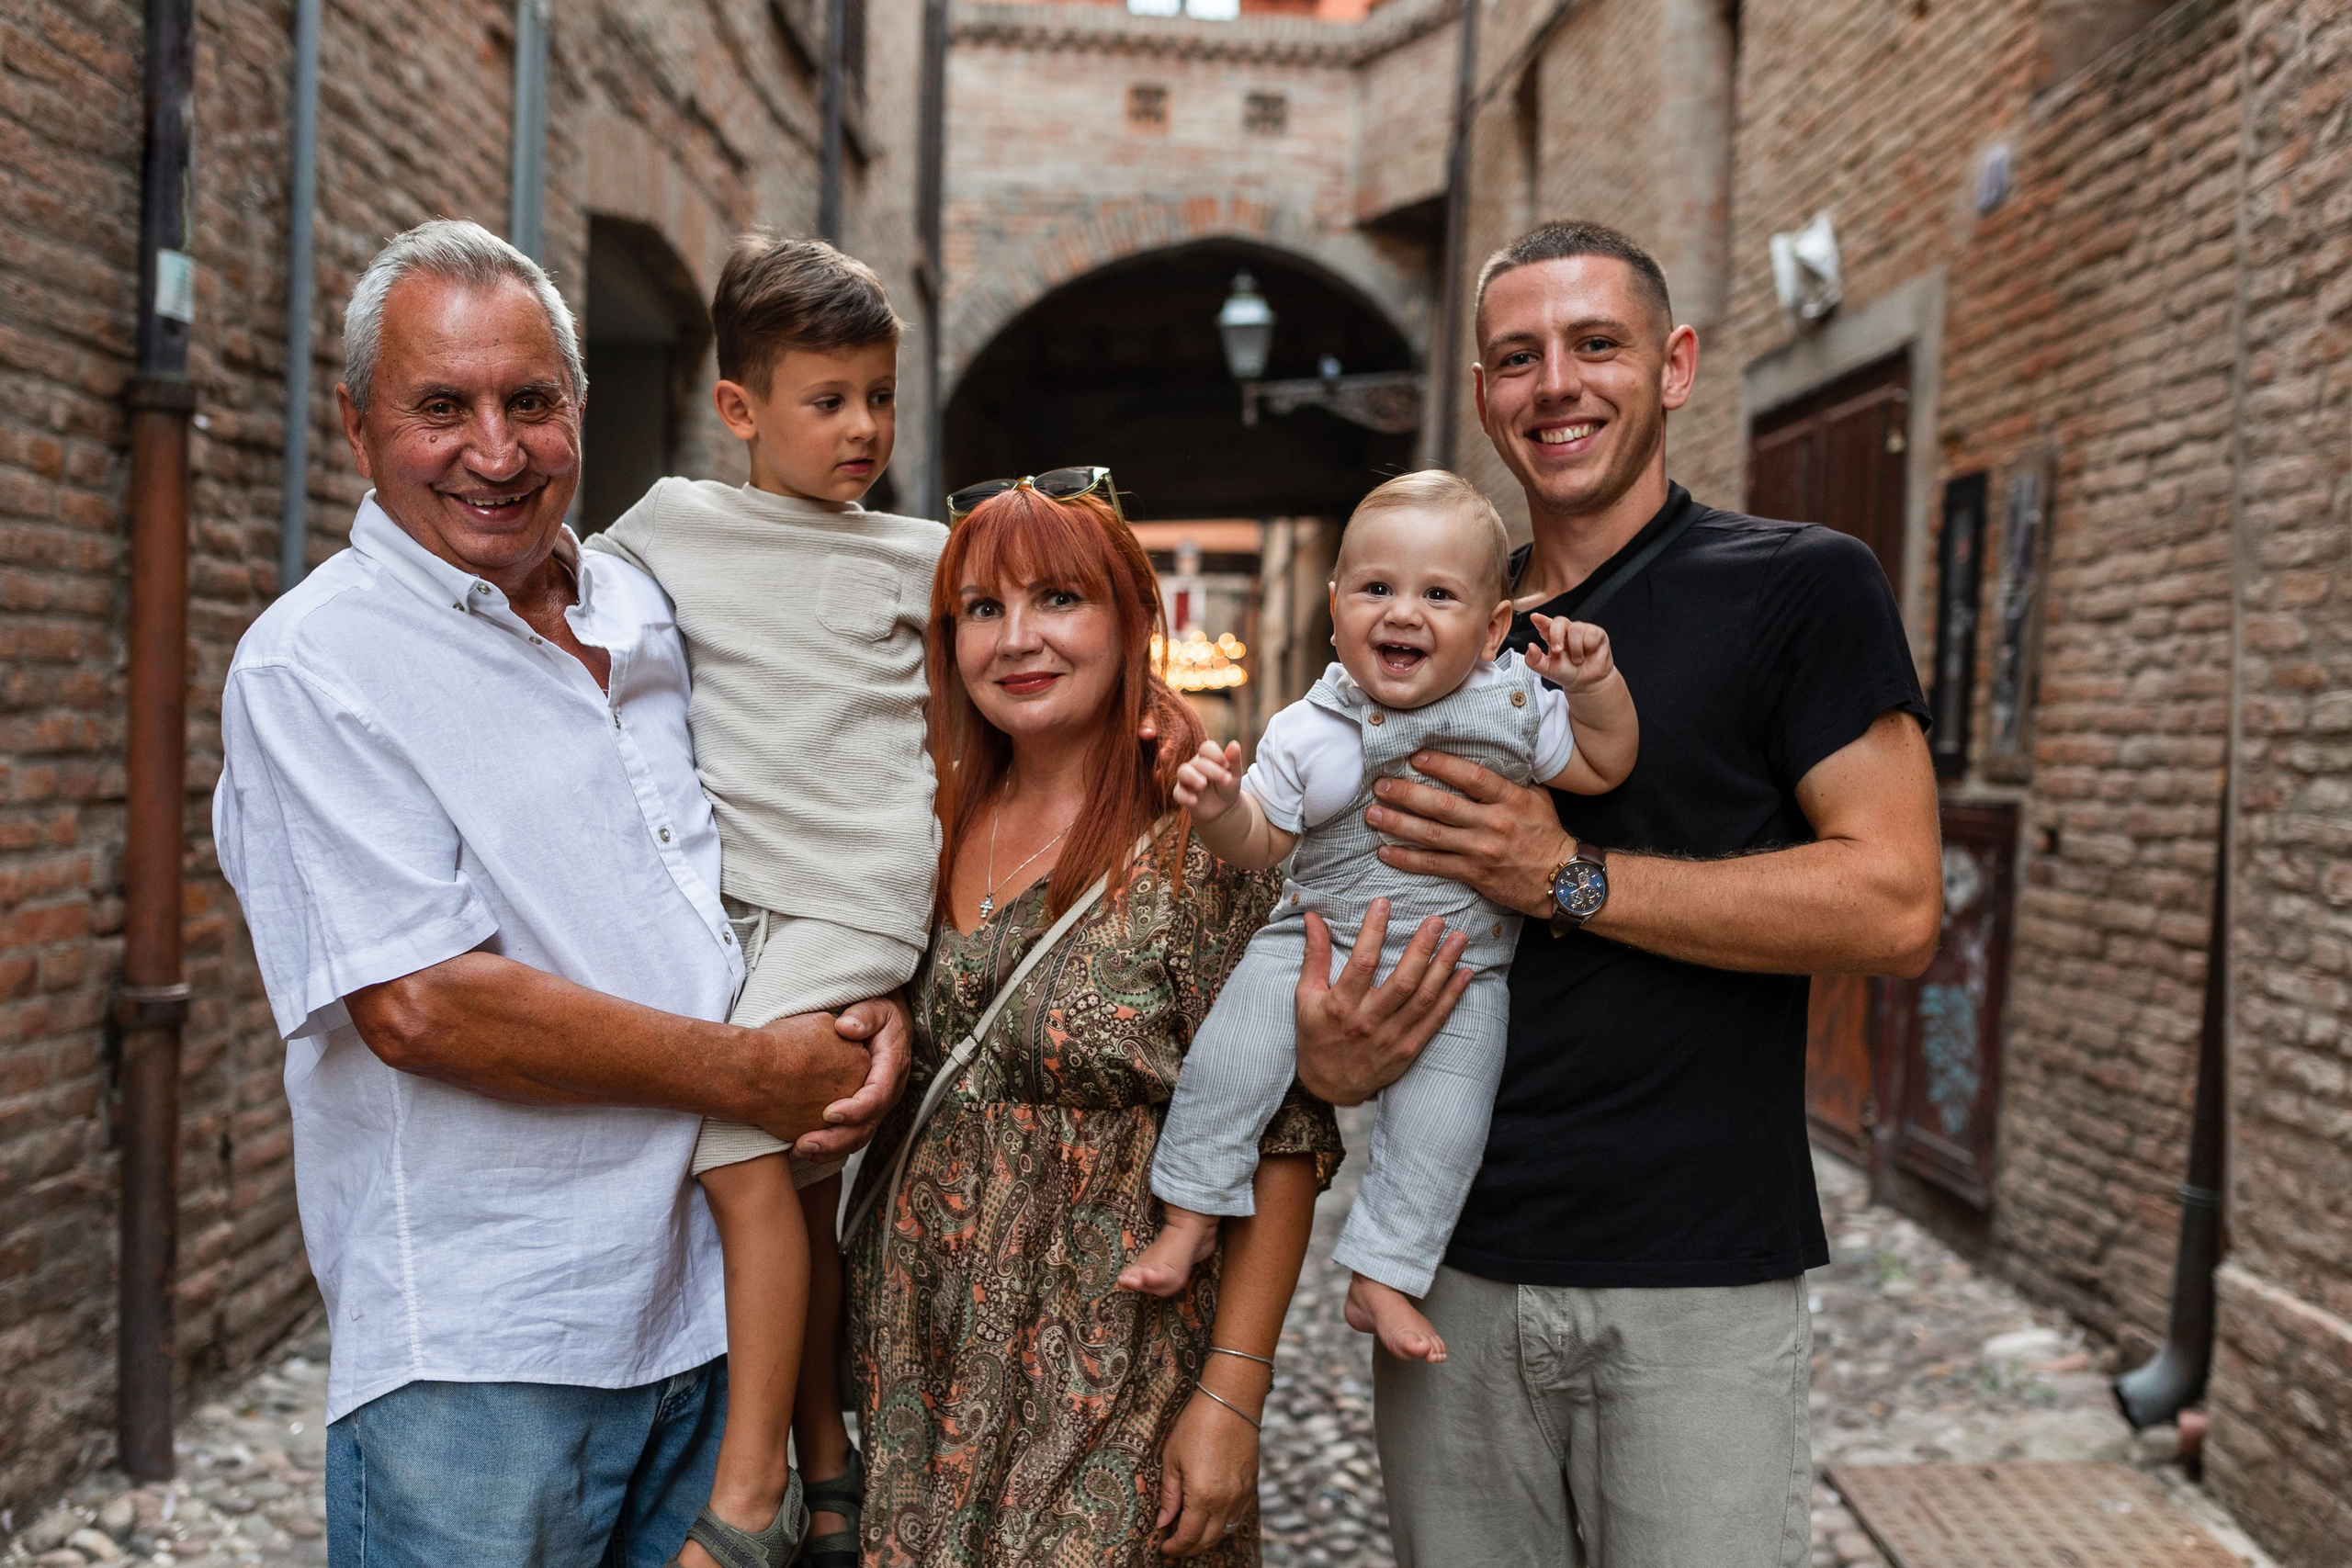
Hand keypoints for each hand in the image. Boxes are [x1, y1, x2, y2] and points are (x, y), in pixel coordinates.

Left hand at [793, 993, 913, 1161]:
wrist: (885, 1023)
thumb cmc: (877, 1013)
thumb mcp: (876, 1007)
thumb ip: (863, 1016)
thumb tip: (846, 1027)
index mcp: (892, 1068)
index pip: (878, 1095)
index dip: (856, 1109)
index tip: (828, 1113)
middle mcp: (886, 1093)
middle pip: (867, 1126)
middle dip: (836, 1139)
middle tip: (805, 1143)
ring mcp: (875, 1107)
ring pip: (857, 1138)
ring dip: (829, 1149)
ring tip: (799, 1150)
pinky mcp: (862, 1113)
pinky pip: (849, 1138)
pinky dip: (827, 1148)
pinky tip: (802, 1148)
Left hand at [1155, 1377, 1262, 1555]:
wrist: (1230, 1402)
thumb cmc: (1196, 1425)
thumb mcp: (1172, 1459)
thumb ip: (1169, 1495)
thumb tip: (1163, 1522)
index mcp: (1202, 1496)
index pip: (1188, 1536)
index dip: (1175, 1547)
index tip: (1163, 1548)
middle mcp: (1225, 1501)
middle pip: (1208, 1540)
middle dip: (1190, 1549)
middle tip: (1175, 1548)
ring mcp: (1242, 1494)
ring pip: (1225, 1531)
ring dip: (1207, 1538)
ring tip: (1191, 1535)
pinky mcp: (1251, 1485)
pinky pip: (1238, 1516)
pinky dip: (1223, 1524)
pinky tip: (1211, 1518)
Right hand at [1172, 739, 1244, 822]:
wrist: (1223, 808)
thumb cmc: (1227, 786)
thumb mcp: (1234, 775)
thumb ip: (1234, 760)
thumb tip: (1234, 744)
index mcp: (1208, 758)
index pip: (1206, 748)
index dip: (1216, 754)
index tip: (1227, 765)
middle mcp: (1195, 766)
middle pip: (1198, 762)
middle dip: (1212, 770)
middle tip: (1226, 780)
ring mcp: (1186, 780)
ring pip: (1182, 772)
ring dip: (1192, 777)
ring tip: (1203, 784)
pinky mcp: (1182, 794)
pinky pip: (1178, 793)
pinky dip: (1185, 797)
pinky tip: (1194, 801)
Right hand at [1292, 903, 1472, 1105]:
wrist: (1330, 1086)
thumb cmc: (1316, 1035)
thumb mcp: (1306, 996)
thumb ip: (1314, 956)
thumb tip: (1313, 917)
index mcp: (1341, 1005)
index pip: (1361, 963)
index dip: (1374, 931)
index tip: (1384, 903)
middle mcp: (1368, 1021)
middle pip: (1402, 981)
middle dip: (1422, 948)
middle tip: (1437, 920)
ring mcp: (1391, 1038)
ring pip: (1424, 999)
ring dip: (1444, 967)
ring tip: (1459, 939)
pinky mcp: (1408, 1050)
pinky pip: (1434, 1021)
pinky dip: (1452, 997)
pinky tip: (1465, 974)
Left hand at [1366, 750, 1573, 918]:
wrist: (1563, 880)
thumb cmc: (1547, 834)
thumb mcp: (1536, 799)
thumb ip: (1507, 781)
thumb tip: (1481, 758)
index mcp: (1510, 799)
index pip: (1472, 778)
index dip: (1441, 766)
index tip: (1415, 757)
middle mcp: (1494, 824)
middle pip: (1443, 806)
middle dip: (1407, 794)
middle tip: (1380, 785)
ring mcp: (1482, 851)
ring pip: (1432, 836)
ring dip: (1398, 824)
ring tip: (1373, 814)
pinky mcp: (1474, 874)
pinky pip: (1434, 865)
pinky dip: (1407, 859)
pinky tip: (1385, 851)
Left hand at [1525, 614, 1615, 692]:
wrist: (1587, 682)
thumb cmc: (1567, 673)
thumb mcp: (1548, 670)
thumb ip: (1535, 660)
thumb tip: (1530, 647)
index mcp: (1552, 636)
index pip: (1545, 625)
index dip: (1540, 620)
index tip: (1534, 617)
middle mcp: (1566, 630)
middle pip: (1560, 622)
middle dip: (1557, 635)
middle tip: (1558, 651)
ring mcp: (1581, 630)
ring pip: (1576, 630)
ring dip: (1576, 650)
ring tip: (1577, 660)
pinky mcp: (1596, 633)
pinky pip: (1591, 634)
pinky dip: (1589, 648)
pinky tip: (1589, 653)